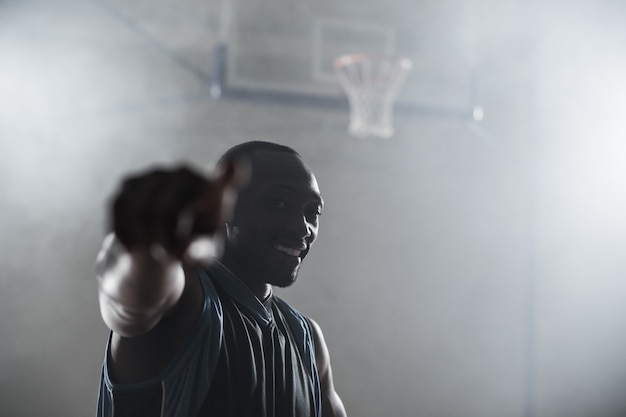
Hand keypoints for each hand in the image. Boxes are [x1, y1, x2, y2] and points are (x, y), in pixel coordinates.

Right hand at [109, 159, 243, 261]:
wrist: (158, 239)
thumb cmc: (192, 242)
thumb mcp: (203, 252)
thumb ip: (201, 252)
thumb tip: (186, 252)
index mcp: (214, 190)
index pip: (227, 179)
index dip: (229, 175)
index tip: (234, 165)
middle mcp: (186, 173)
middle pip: (170, 212)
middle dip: (167, 243)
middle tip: (169, 257)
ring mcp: (156, 174)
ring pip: (145, 215)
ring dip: (148, 242)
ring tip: (156, 250)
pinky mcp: (130, 182)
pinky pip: (123, 214)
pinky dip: (128, 238)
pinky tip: (135, 247)